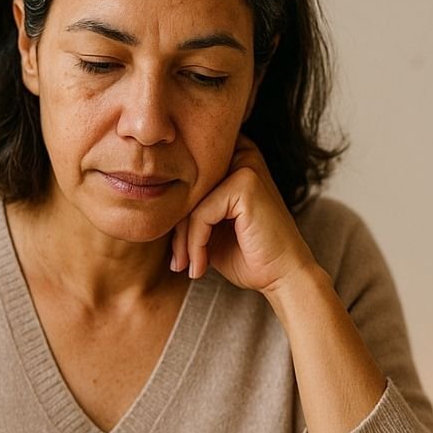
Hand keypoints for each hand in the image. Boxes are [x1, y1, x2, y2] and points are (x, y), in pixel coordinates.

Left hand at [170, 135, 319, 294]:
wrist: (283, 277)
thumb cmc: (249, 256)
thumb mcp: (211, 230)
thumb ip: (189, 211)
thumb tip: (149, 204)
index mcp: (234, 159)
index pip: (186, 180)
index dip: (175, 213)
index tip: (175, 251)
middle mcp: (242, 154)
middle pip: (186, 189)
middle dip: (176, 230)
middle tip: (178, 263)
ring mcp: (245, 165)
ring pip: (190, 203)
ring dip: (183, 242)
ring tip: (188, 267)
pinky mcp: (245, 183)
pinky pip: (201, 213)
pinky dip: (196, 244)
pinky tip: (200, 267)